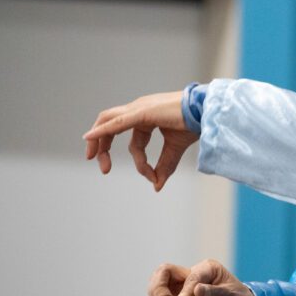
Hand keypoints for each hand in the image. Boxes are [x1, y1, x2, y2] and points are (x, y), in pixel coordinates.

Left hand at [83, 91, 198, 191]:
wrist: (206, 111)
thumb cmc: (195, 123)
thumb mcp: (175, 148)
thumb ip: (165, 165)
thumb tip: (157, 186)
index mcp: (147, 117)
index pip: (135, 141)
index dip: (139, 162)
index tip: (150, 176)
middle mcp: (139, 109)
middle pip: (111, 126)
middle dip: (103, 148)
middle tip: (104, 169)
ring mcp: (139, 108)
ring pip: (108, 120)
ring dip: (98, 140)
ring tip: (92, 157)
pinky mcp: (142, 112)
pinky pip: (116, 122)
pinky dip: (101, 130)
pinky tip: (89, 138)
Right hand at [140, 259, 255, 295]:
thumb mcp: (232, 295)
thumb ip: (215, 292)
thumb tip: (196, 290)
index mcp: (206, 268)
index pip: (188, 276)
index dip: (184, 291)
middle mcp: (191, 276)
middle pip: (164, 272)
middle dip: (159, 286)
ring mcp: (183, 291)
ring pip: (159, 286)